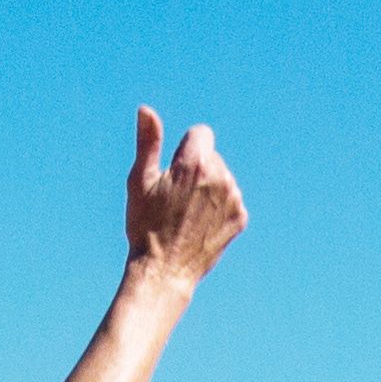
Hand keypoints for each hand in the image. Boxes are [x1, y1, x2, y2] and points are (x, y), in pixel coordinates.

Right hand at [122, 108, 246, 286]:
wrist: (163, 271)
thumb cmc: (144, 226)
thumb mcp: (139, 181)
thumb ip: (148, 142)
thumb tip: (146, 110)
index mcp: (195, 161)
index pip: (201, 133)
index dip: (185, 151)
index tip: (173, 172)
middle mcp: (220, 175)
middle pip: (211, 157)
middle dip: (197, 170)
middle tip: (176, 199)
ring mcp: (233, 197)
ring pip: (222, 179)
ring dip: (208, 189)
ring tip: (187, 215)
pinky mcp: (240, 217)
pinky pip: (231, 200)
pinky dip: (219, 209)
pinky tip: (200, 226)